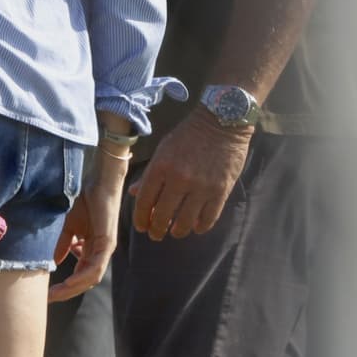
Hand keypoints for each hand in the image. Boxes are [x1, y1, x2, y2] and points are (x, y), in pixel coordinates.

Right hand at [50, 163, 124, 300]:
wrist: (97, 182)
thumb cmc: (84, 201)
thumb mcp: (68, 227)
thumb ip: (62, 245)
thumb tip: (53, 263)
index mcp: (90, 251)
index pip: (78, 275)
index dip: (64, 287)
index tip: (46, 294)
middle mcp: (99, 253)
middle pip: (84, 281)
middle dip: (66, 292)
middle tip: (49, 299)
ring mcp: (105, 250)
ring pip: (90, 278)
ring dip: (73, 288)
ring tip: (57, 293)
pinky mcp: (108, 244)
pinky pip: (95, 267)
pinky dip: (82, 276)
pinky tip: (69, 281)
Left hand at [130, 108, 252, 239]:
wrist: (222, 122)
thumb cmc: (189, 135)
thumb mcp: (163, 150)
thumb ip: (149, 174)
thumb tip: (134, 194)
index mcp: (161, 167)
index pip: (144, 201)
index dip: (141, 218)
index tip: (142, 226)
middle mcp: (179, 179)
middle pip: (162, 215)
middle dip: (157, 229)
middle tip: (156, 234)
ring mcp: (201, 187)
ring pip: (185, 222)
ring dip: (177, 231)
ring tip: (175, 232)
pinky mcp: (221, 191)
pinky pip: (208, 218)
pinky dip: (200, 227)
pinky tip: (195, 226)